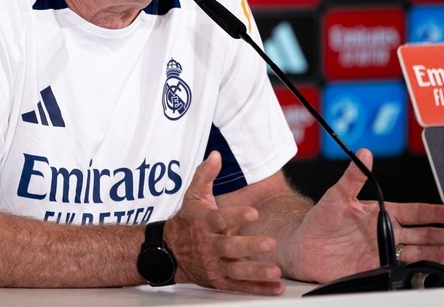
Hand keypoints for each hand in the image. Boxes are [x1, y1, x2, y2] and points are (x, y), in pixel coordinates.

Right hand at [166, 151, 284, 294]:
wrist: (169, 251)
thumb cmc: (187, 221)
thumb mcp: (193, 196)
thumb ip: (205, 175)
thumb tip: (216, 155)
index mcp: (206, 223)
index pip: (221, 218)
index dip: (237, 215)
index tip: (253, 212)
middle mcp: (210, 246)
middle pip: (231, 247)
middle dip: (250, 246)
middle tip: (270, 243)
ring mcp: (215, 265)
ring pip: (237, 270)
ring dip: (257, 272)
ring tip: (275, 272)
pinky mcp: (219, 280)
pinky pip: (240, 286)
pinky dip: (258, 288)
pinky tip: (275, 287)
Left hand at [289, 149, 443, 282]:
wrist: (303, 246)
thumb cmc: (319, 219)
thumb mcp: (337, 195)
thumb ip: (352, 177)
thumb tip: (364, 153)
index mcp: (381, 211)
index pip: (415, 211)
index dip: (435, 212)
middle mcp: (386, 231)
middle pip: (424, 233)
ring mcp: (383, 250)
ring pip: (420, 250)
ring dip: (441, 250)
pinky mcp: (376, 267)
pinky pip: (403, 268)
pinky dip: (421, 268)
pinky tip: (436, 266)